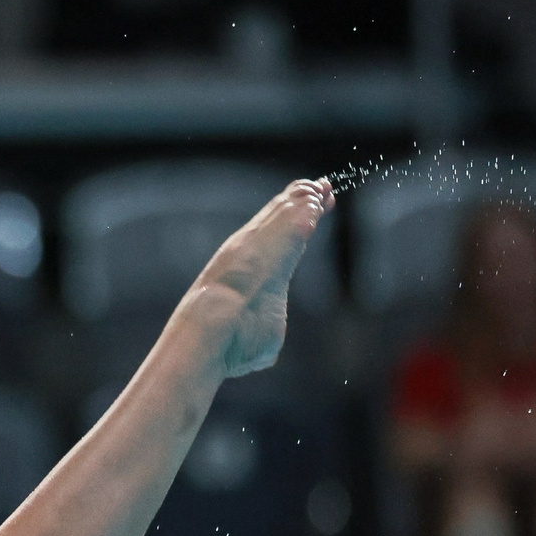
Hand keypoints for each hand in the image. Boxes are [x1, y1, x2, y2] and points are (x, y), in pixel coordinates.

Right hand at [192, 178, 334, 377]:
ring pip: (286, 213)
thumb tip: (266, 347)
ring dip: (305, 200)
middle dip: (299, 205)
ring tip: (322, 187)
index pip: (270, 247)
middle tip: (319, 190)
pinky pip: (297, 216)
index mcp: (246, 275)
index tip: (304, 222)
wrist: (214, 327)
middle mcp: (251, 253)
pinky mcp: (278, 237)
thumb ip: (266, 333)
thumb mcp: (256, 340)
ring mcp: (262, 242)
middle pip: (278, 221)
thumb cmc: (232, 342)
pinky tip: (320, 195)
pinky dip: (308, 205)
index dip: (287, 232)